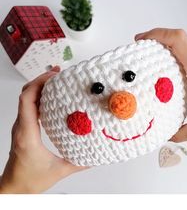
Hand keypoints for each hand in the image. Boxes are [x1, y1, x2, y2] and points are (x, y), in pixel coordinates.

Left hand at [0, 67, 86, 193]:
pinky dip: (39, 96)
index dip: (39, 83)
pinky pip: (29, 106)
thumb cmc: (30, 180)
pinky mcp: (24, 128)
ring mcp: (22, 126)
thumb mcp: (59, 171)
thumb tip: (97, 155)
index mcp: (27, 134)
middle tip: (58, 73)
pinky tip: (52, 97)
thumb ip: (81, 163)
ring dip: (40, 86)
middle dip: (41, 80)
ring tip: (57, 81)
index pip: (27, 100)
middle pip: (26, 94)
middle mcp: (22, 127)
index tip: (53, 76)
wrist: (13, 187)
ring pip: (26, 99)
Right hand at [135, 28, 186, 142]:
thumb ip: (179, 133)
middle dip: (158, 38)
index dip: (157, 35)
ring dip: (167, 45)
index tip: (142, 39)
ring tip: (152, 55)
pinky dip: (177, 54)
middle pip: (180, 38)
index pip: (178, 41)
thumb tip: (165, 134)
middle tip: (142, 46)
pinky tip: (170, 67)